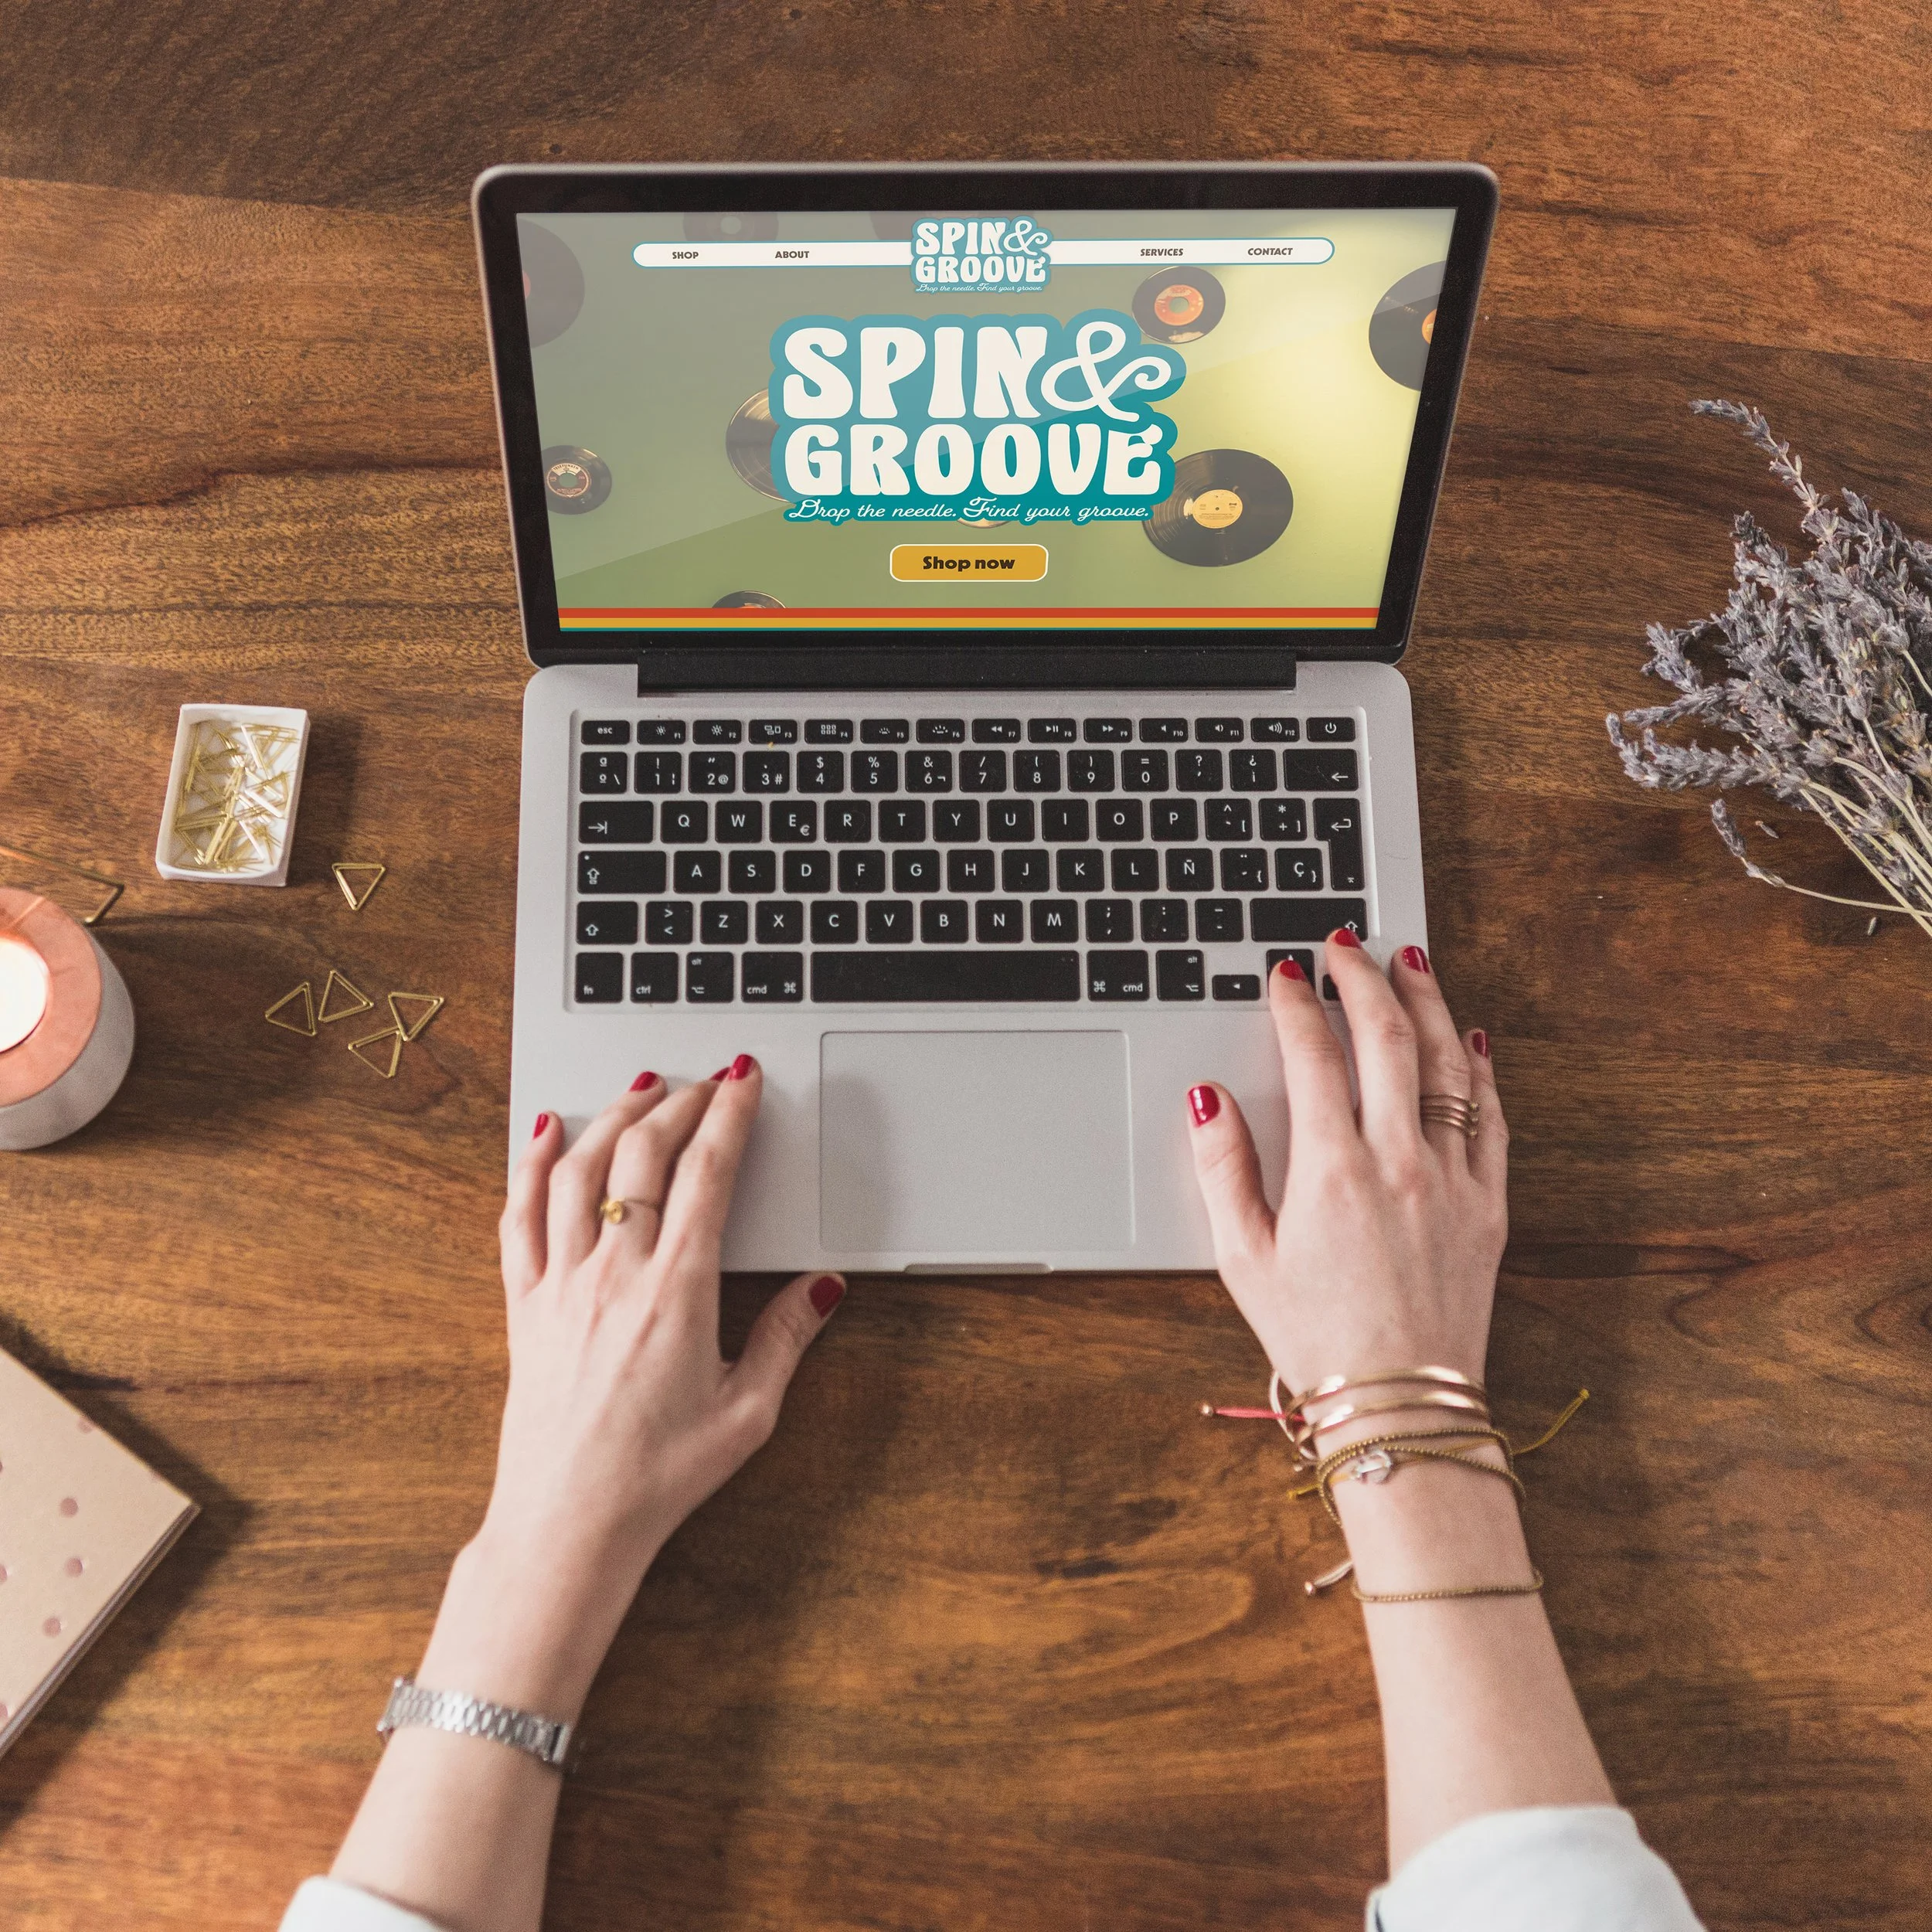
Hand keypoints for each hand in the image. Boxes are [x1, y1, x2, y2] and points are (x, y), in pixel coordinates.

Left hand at [427, 1058, 842, 1715]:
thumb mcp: (747, 1412)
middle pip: (644, 1154)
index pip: (708, 1173)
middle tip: (704, 1079)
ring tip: (641, 1087)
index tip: (743, 1080)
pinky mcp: (524, 1306)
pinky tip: (545, 1132)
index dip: (730, 1114)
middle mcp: (615, 1274)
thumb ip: (785, 1338)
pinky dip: (530, 1164)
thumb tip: (822, 1285)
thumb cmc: (658, 1476)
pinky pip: (519, 1216)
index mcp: (678, 1291)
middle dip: (679, 1102)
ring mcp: (562, 1285)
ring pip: (578, 1169)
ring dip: (613, 1116)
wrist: (569, 1523)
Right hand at [1186, 936, 1504, 1400]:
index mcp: (1332, 1171)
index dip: (1296, 1004)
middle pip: (1386, 1038)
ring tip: (1409, 960)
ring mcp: (1453, 1180)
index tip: (1284, 974)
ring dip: (1427, 1001)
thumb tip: (1207, 1098)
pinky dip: (1480, 1068)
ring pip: (1447, 1063)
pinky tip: (1469, 1038)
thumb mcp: (1243, 1258)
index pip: (1313, 1055)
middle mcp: (1399, 1163)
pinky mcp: (1489, 1205)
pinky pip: (1492, 1117)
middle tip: (1343, 945)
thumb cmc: (1316, 1340)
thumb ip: (1222, 1168)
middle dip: (1362, 978)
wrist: (1403, 1408)